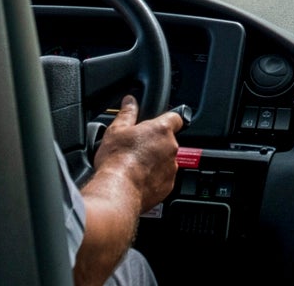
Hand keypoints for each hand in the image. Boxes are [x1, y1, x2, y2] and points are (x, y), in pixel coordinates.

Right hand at [90, 95, 183, 213]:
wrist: (118, 191)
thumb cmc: (116, 160)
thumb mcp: (116, 130)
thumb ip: (127, 113)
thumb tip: (130, 101)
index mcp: (161, 130)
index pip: (176, 117)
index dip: (169, 118)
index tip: (161, 122)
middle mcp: (171, 147)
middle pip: (168, 141)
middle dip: (155, 143)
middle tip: (137, 148)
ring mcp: (171, 167)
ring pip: (166, 160)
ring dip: (155, 161)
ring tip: (135, 165)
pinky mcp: (168, 185)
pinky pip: (164, 178)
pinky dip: (154, 178)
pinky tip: (138, 178)